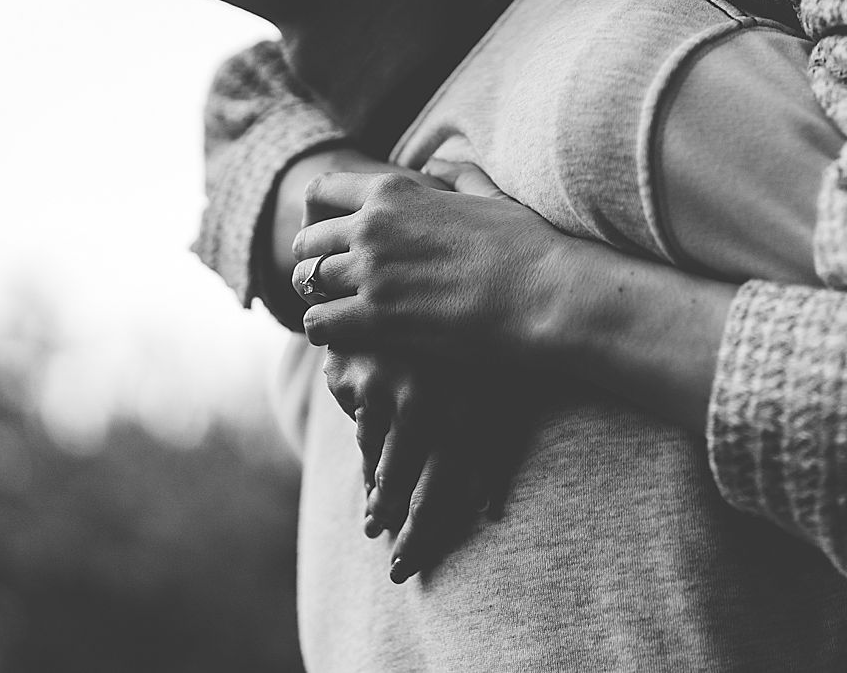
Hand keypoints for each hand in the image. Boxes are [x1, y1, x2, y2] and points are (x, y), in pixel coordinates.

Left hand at [291, 164, 570, 359]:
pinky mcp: (378, 318)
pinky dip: (326, 332)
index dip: (320, 215)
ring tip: (341, 313)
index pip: (322, 190)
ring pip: (308, 283)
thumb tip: (440, 166)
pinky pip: (318, 323)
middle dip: (317, 261)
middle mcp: (373, 226)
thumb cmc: (527, 246)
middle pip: (307, 242)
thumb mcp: (489, 195)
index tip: (333, 238)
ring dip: (320, 298)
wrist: (546, 294)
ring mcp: (372, 272)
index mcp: (395, 191)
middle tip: (336, 283)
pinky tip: (349, 339)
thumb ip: (457, 176)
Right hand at [322, 348, 534, 582]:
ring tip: (376, 521)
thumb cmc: (474, 351)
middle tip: (392, 561)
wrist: (426, 280)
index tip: (406, 565)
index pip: (445, 483)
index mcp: (470, 404)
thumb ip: (493, 450)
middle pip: (406, 480)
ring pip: (378, 458)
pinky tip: (373, 454)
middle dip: (398, 524)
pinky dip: (368, 443)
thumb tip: (490, 511)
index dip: (424, 530)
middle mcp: (427, 396)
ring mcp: (386, 383)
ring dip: (379, 493)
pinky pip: (358, 423)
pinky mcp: (353, 371)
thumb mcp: (493, 392)